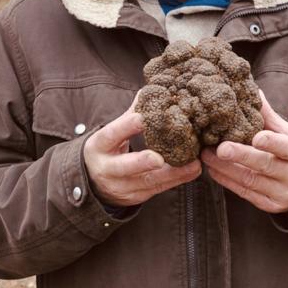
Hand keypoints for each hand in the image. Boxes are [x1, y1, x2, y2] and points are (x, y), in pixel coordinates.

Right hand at [83, 104, 200, 206]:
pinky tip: (193, 170)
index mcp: (100, 146)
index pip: (111, 135)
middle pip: (125, 166)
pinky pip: (159, 188)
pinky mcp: (137, 196)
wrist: (95, 183)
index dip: (126, 127)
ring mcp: (122, 186)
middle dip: (142, 162)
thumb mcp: (112, 132)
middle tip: (160, 158)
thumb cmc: (108, 149)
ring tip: (193, 164)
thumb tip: (151, 90)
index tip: (142, 118)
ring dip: (172, 173)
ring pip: (148, 181)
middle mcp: (108, 169)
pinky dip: (177, 180)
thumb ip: (131, 114)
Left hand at [201, 90, 287, 213]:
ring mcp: (283, 194)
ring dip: (226, 167)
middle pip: (266, 165)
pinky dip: (227, 181)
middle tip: (220, 148)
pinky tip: (214, 169)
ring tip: (207, 155)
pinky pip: (245, 193)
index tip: (256, 137)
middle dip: (241, 156)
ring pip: (251, 181)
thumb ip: (269, 117)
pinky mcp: (271, 205)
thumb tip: (252, 90)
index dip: (273, 143)